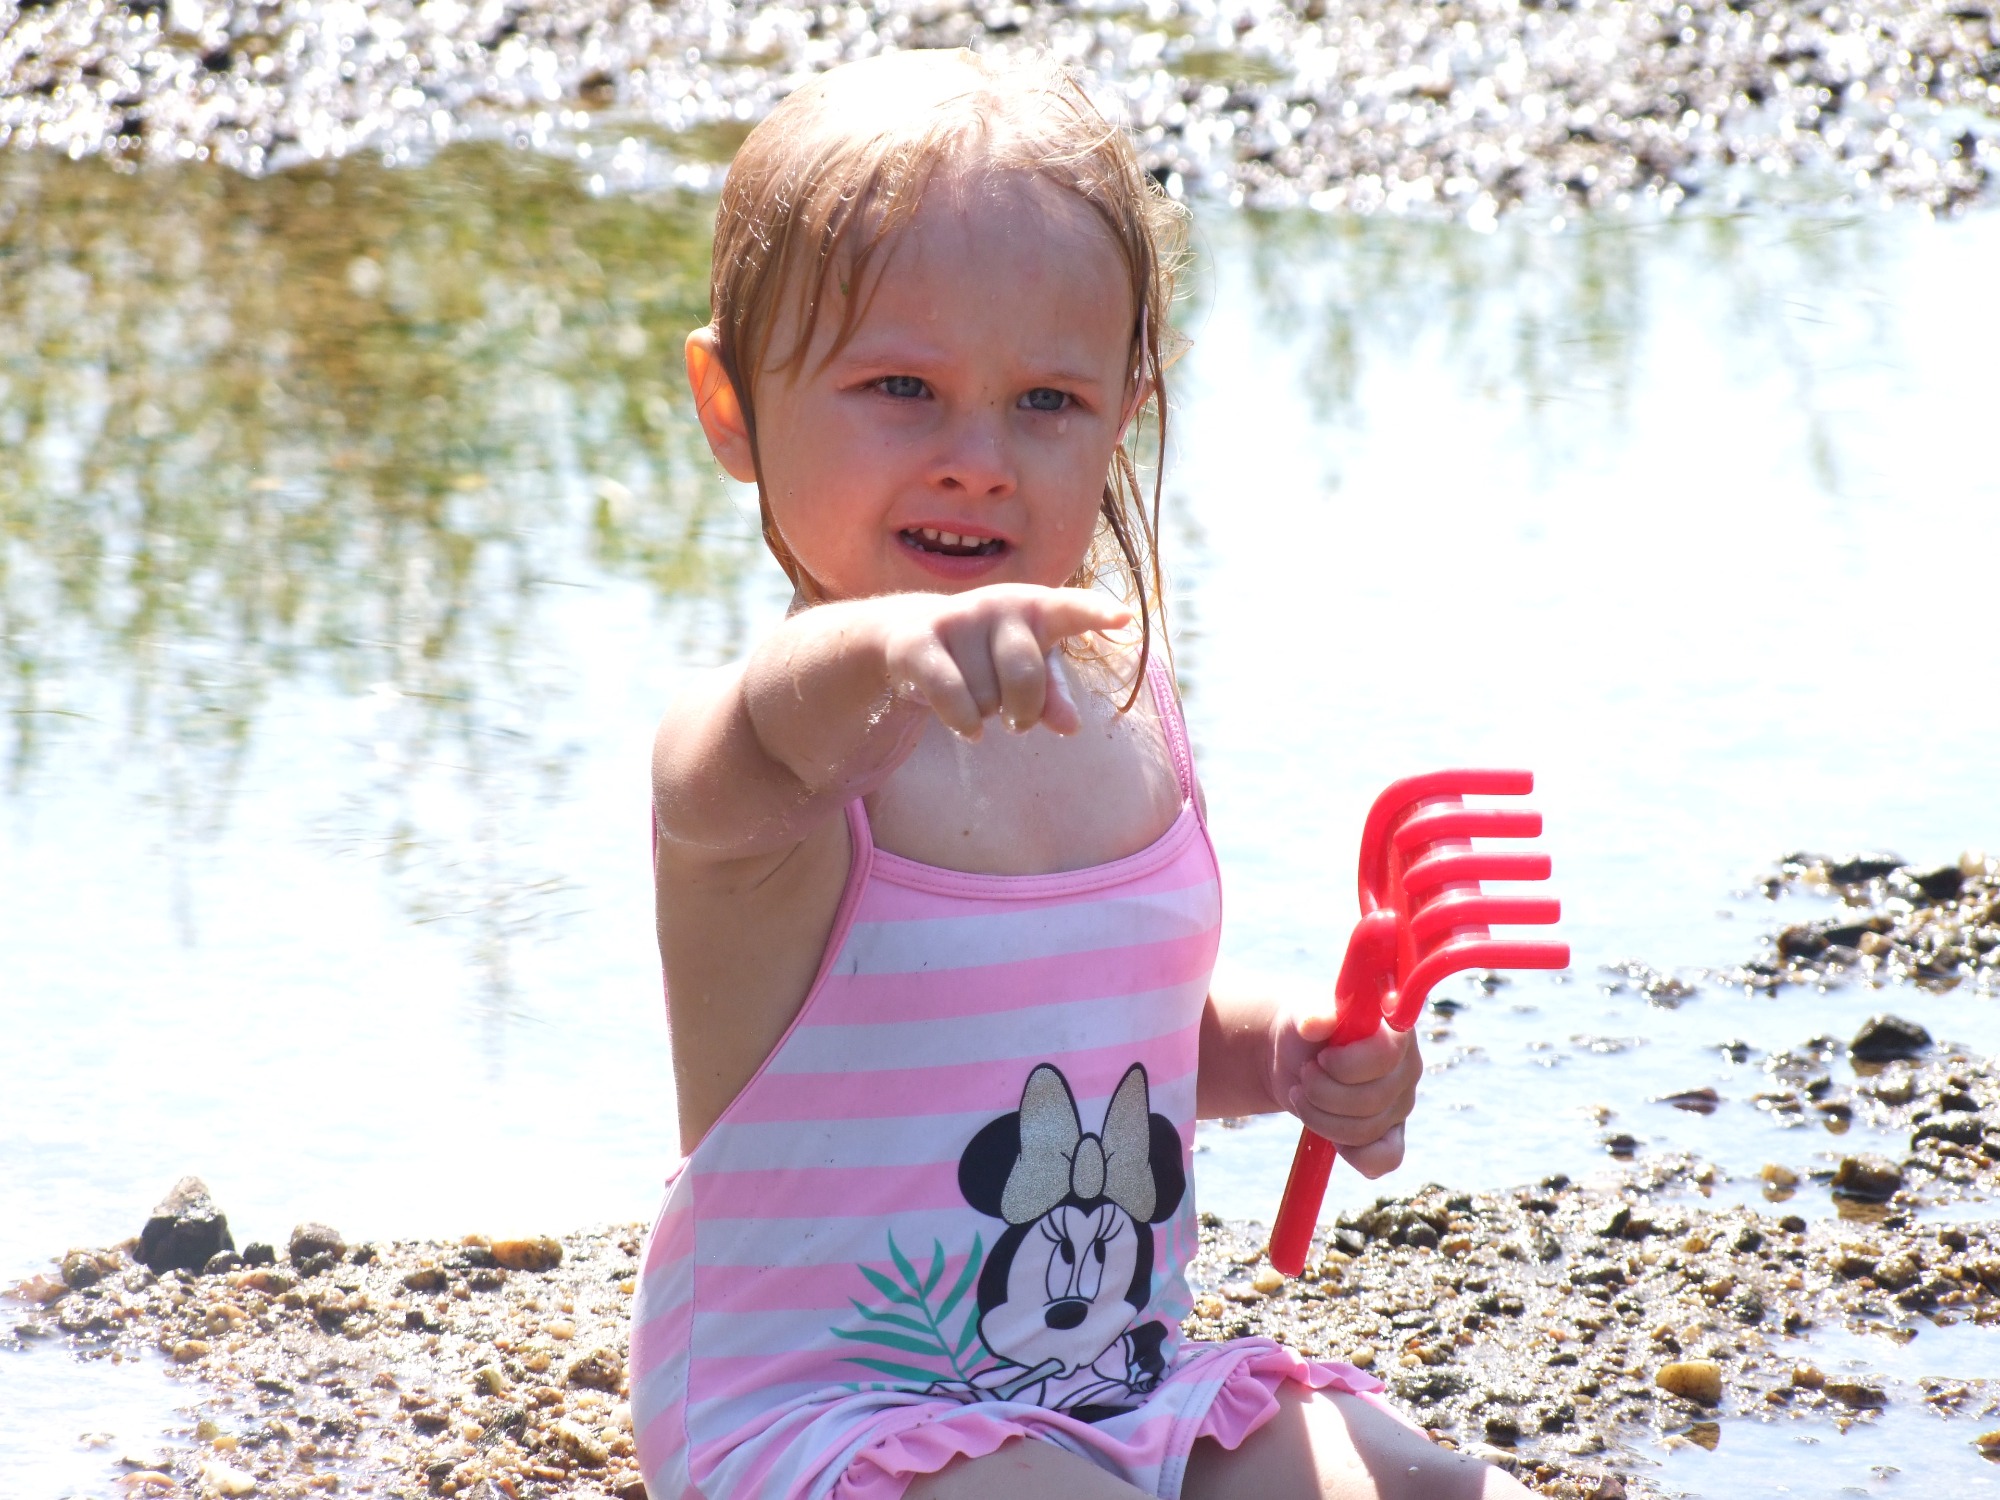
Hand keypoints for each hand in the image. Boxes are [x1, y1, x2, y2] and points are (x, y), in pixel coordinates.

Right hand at [881, 585, 1129, 738]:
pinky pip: (952, 698)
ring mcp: (957, 618)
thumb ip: (1053, 696)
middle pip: (1025, 676)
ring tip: (974, 696)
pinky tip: (967, 728)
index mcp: (1036, 606)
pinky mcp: (919, 640)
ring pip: (986, 698)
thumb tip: (1071, 727)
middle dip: (1022, 710)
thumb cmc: (987, 656)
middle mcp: (999, 603)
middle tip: (1015, 716)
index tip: (1125, 618)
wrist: (911, 636)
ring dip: (984, 714)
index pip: (1072, 608)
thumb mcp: (1027, 672)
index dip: (1097, 614)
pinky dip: (964, 723)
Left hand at [1277, 1014, 1421, 1179]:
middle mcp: (1408, 1066)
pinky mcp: (1392, 1133)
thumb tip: (1314, 1024)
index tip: (1320, 1058)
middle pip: (1373, 1099)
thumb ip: (1312, 1014)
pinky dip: (1352, 1155)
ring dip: (1319, 1117)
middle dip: (1323, 1091)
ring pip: (1366, 1130)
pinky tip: (1330, 1137)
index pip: (1385, 1056)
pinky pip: (1385, 1159)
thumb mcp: (1302, 1015)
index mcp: (1396, 1030)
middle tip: (1303, 1073)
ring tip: (1301, 1092)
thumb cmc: (1304, 1030)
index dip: (1346, 1065)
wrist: (1295, 1058)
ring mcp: (1402, 1102)